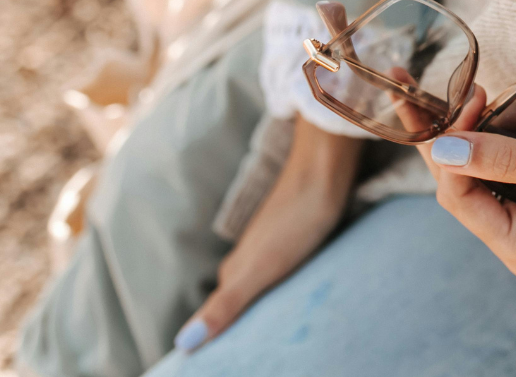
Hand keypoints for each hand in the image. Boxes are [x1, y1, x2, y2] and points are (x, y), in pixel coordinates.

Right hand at [174, 115, 361, 351]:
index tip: (211, 351)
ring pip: (260, 276)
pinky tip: (295, 283)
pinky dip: (283, 279)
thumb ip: (227, 304)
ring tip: (269, 319)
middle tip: (244, 341)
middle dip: (237, 315)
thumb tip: (184, 343)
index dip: (215, 329)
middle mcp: (249, 252)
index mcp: (237, 266)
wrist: (324, 172)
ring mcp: (272, 239)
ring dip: (262, 297)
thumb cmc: (295, 221)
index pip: (219, 307)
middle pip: (237, 292)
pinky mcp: (297, 230)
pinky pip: (284, 263)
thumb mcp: (261, 269)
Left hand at [406, 88, 515, 279]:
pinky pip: (506, 158)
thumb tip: (441, 149)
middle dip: (463, 135)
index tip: (468, 100)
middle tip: (467, 89)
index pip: (459, 197)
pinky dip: (512, 132)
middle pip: (463, 181)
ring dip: (493, 129)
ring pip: (483, 165)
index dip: (451, 149)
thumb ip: (504, 157)